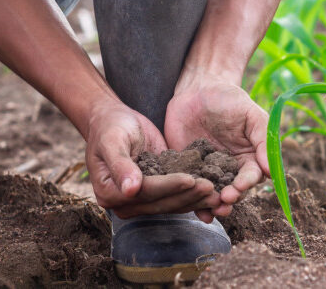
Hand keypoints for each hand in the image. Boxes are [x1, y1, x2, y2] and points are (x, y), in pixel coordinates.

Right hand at [85, 98, 220, 217]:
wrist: (113, 121)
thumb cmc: (110, 127)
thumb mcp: (112, 141)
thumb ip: (120, 164)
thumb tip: (130, 190)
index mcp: (109, 192)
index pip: (145, 193)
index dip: (168, 186)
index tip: (190, 179)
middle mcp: (125, 202)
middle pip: (161, 203)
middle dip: (187, 195)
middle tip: (211, 187)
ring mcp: (142, 200)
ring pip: (172, 204)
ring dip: (195, 199)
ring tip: (216, 192)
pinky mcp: (157, 193)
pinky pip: (177, 197)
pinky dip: (194, 196)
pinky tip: (213, 192)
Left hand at [165, 75, 269, 219]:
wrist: (197, 90)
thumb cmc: (229, 99)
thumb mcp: (251, 114)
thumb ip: (263, 139)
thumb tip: (270, 169)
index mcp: (249, 157)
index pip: (252, 176)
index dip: (246, 183)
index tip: (240, 187)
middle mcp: (231, 169)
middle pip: (234, 191)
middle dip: (230, 198)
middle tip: (223, 201)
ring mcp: (209, 172)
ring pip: (214, 195)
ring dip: (214, 205)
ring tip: (211, 211)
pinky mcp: (188, 171)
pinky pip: (191, 189)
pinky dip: (193, 202)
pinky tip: (195, 212)